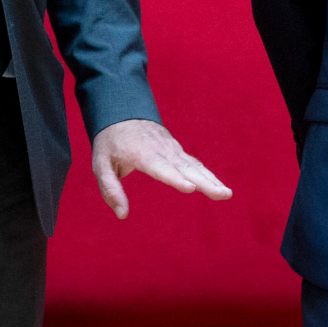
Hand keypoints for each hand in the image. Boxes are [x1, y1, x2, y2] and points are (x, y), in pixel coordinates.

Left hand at [89, 118, 231, 218]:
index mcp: (141, 152)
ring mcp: (171, 148)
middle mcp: (161, 149)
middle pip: (184, 167)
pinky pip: (194, 163)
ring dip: (211, 179)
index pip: (159, 166)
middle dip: (205, 181)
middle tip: (222, 195)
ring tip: (227, 194)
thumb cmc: (110, 142)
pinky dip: (208, 174)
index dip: (174, 177)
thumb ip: (110, 189)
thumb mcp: (100, 164)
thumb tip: (122, 215)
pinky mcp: (177, 149)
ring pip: (193, 165)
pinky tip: (219, 187)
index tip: (190, 187)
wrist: (121, 111)